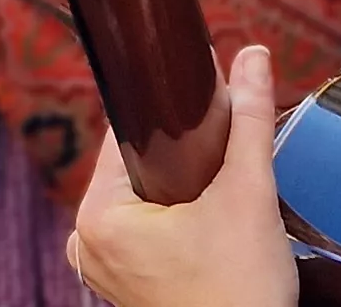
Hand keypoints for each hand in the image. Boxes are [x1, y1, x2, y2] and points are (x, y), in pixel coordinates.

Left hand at [67, 44, 296, 306]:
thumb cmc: (239, 295)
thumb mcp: (247, 194)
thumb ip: (248, 119)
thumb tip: (251, 57)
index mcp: (98, 215)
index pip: (125, 133)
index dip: (169, 114)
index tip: (204, 104)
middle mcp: (89, 243)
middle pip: (138, 167)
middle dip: (183, 160)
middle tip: (223, 172)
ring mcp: (105, 270)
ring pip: (146, 201)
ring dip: (182, 193)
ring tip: (219, 202)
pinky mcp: (127, 288)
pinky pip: (147, 234)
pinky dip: (175, 224)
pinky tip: (207, 226)